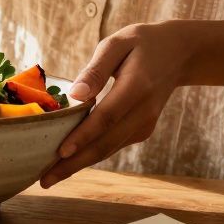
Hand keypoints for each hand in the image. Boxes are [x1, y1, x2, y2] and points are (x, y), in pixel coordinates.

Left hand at [40, 21, 189, 188]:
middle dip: (74, 164)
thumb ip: (96, 69)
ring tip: (49, 177)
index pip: (107, 117)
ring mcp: (145, 124)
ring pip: (109, 149)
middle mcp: (143, 112)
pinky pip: (113, 145)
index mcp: (137, 87)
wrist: (180, 54)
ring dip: (79, 164)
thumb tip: (74, 94)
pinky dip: (91, 155)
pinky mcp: (142, 130)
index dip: (84, 136)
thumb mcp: (118, 44)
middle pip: (106, 143)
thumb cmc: (141, 43)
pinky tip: (68, 162)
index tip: (61, 153)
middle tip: (44, 180)